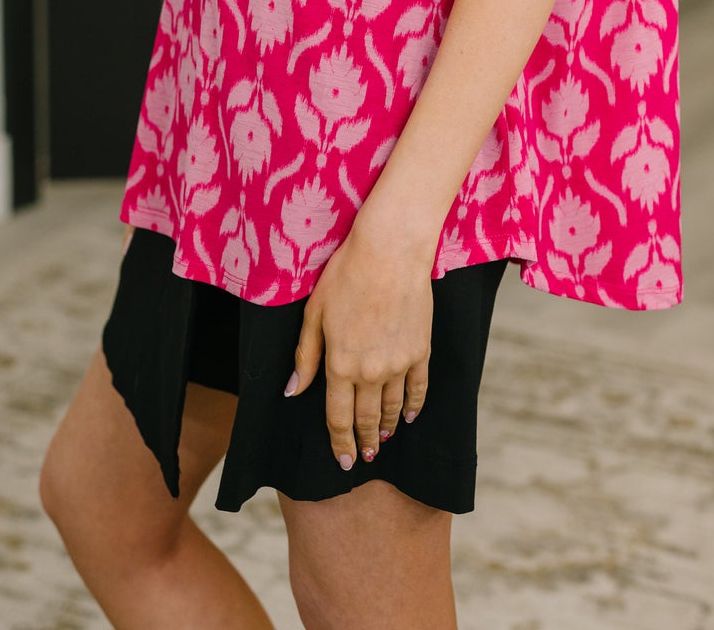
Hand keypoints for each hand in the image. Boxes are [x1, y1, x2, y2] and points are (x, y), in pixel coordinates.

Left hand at [283, 217, 433, 469]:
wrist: (390, 251)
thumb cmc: (346, 275)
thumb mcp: (314, 313)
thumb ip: (305, 356)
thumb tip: (293, 391)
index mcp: (339, 365)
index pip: (338, 416)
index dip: (339, 442)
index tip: (343, 461)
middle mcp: (370, 372)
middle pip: (366, 418)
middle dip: (363, 441)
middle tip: (364, 458)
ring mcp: (399, 363)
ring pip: (391, 407)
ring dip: (386, 427)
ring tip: (382, 440)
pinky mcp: (420, 351)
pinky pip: (418, 389)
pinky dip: (413, 406)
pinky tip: (408, 416)